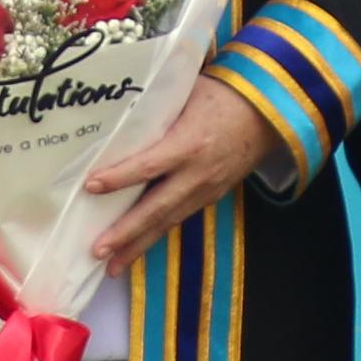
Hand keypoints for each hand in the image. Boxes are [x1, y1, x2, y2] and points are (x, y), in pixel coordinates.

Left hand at [84, 78, 276, 270]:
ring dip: (139, 245)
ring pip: (167, 222)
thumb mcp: (186, 93)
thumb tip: (115, 116)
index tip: (91, 186)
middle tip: (97, 251)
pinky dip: (157, 235)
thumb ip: (155, 109)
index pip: (148, 165)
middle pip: (157, 209)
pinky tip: (137, 247)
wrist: (268, 113)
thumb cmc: (222, 95)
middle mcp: (197, 174)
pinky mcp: (211, 197)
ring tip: (112, 267)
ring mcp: (206, 189)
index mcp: (189, 144)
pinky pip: (179, 218)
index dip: (119, 177)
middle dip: (126, 233)